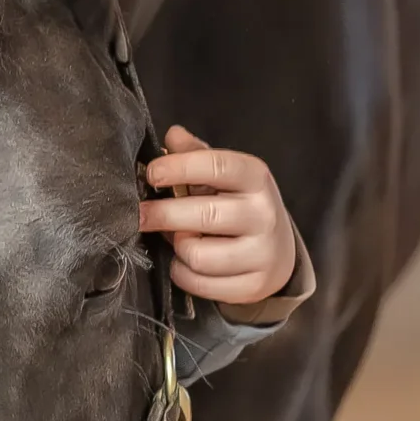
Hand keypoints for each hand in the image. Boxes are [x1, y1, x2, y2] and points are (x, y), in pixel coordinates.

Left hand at [137, 124, 297, 304]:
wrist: (278, 251)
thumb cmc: (240, 205)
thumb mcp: (225, 175)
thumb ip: (197, 154)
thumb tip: (172, 135)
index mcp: (255, 177)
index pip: (215, 166)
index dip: (178, 168)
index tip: (151, 174)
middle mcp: (263, 213)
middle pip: (202, 215)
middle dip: (162, 215)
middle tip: (141, 215)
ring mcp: (261, 253)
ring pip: (197, 255)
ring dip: (177, 248)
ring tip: (178, 239)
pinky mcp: (253, 285)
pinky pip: (200, 283)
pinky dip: (183, 273)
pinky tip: (186, 262)